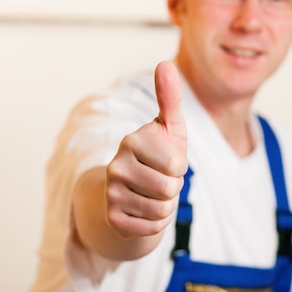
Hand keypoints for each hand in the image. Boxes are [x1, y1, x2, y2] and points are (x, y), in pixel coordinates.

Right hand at [105, 61, 188, 238]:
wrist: (134, 189)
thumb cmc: (159, 153)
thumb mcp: (170, 127)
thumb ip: (170, 98)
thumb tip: (165, 63)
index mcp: (132, 141)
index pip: (177, 165)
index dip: (180, 167)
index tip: (168, 160)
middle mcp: (116, 165)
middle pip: (169, 189)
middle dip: (174, 188)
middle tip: (161, 179)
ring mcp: (111, 193)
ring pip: (161, 210)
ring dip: (166, 205)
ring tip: (153, 193)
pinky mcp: (112, 218)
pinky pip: (152, 228)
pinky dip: (156, 223)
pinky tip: (144, 209)